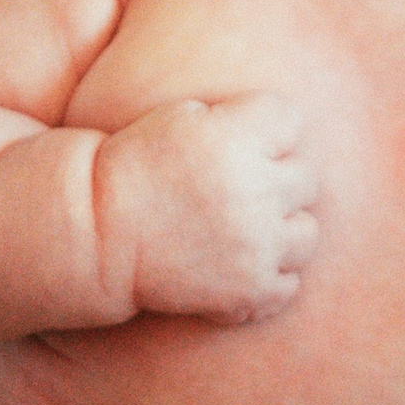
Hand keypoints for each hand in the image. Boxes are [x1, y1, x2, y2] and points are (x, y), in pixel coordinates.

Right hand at [106, 90, 316, 320]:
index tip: (243, 142)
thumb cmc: (135, 169)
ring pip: (307, 232)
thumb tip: (283, 126)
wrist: (98, 237)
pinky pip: (290, 283)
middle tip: (241, 190)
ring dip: (283, 230)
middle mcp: (254, 189)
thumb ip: (235, 116)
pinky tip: (242, 265)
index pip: (291, 119)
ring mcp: (257, 243)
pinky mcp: (251, 287)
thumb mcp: (179, 117)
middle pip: (305, 177)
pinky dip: (271, 277)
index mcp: (235, 138)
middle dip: (277, 179)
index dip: (268, 129)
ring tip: (248, 231)